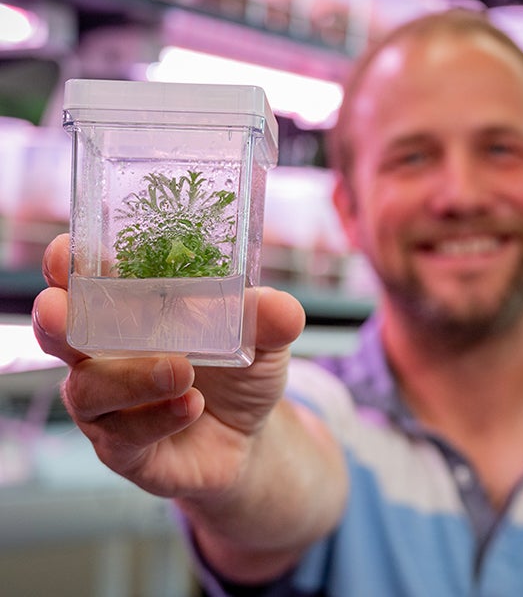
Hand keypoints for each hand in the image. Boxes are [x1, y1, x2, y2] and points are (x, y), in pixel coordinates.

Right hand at [32, 234, 305, 498]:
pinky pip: (124, 436)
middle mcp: (105, 355)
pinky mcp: (122, 449)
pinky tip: (192, 405)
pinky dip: (159, 417)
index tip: (67, 255)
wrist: (249, 437)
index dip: (68, 265)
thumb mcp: (262, 339)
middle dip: (57, 319)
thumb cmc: (239, 373)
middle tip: (63, 310)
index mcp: (130, 313)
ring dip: (132, 376)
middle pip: (61, 334)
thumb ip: (268, 319)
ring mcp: (109, 405)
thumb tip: (283, 309)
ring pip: (90, 389)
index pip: (85, 282)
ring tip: (181, 370)